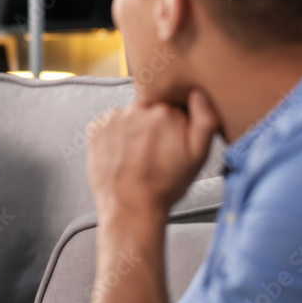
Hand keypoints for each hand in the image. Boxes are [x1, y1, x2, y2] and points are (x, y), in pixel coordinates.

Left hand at [87, 89, 218, 224]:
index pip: (174, 105)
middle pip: (151, 108)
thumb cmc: (164, 186)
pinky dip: (116, 137)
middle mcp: (137, 109)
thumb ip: (205, 120)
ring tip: (139, 157)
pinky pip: (110, 125)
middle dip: (155, 126)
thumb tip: (197, 93)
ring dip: (134, 130)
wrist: (129, 208)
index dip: (176, 123)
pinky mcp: (96, 129)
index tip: (173, 141)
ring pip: (130, 117)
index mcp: (165, 111)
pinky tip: (124, 156)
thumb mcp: (198, 156)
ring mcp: (113, 118)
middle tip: (156, 152)